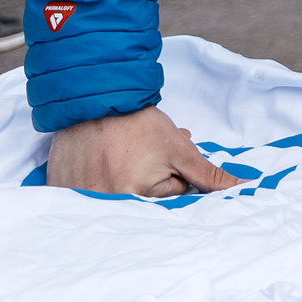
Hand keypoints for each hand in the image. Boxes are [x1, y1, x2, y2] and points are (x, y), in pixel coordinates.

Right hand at [47, 107, 237, 196]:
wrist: (95, 98)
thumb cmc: (139, 124)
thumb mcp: (180, 149)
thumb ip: (209, 175)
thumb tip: (242, 186)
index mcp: (132, 197)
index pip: (168, 197)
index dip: (171, 172)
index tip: (156, 156)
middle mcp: (101, 203)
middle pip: (143, 200)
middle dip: (151, 177)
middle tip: (141, 154)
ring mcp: (76, 196)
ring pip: (118, 195)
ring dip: (124, 177)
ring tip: (123, 153)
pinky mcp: (59, 188)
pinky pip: (85, 193)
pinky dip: (96, 177)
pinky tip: (99, 158)